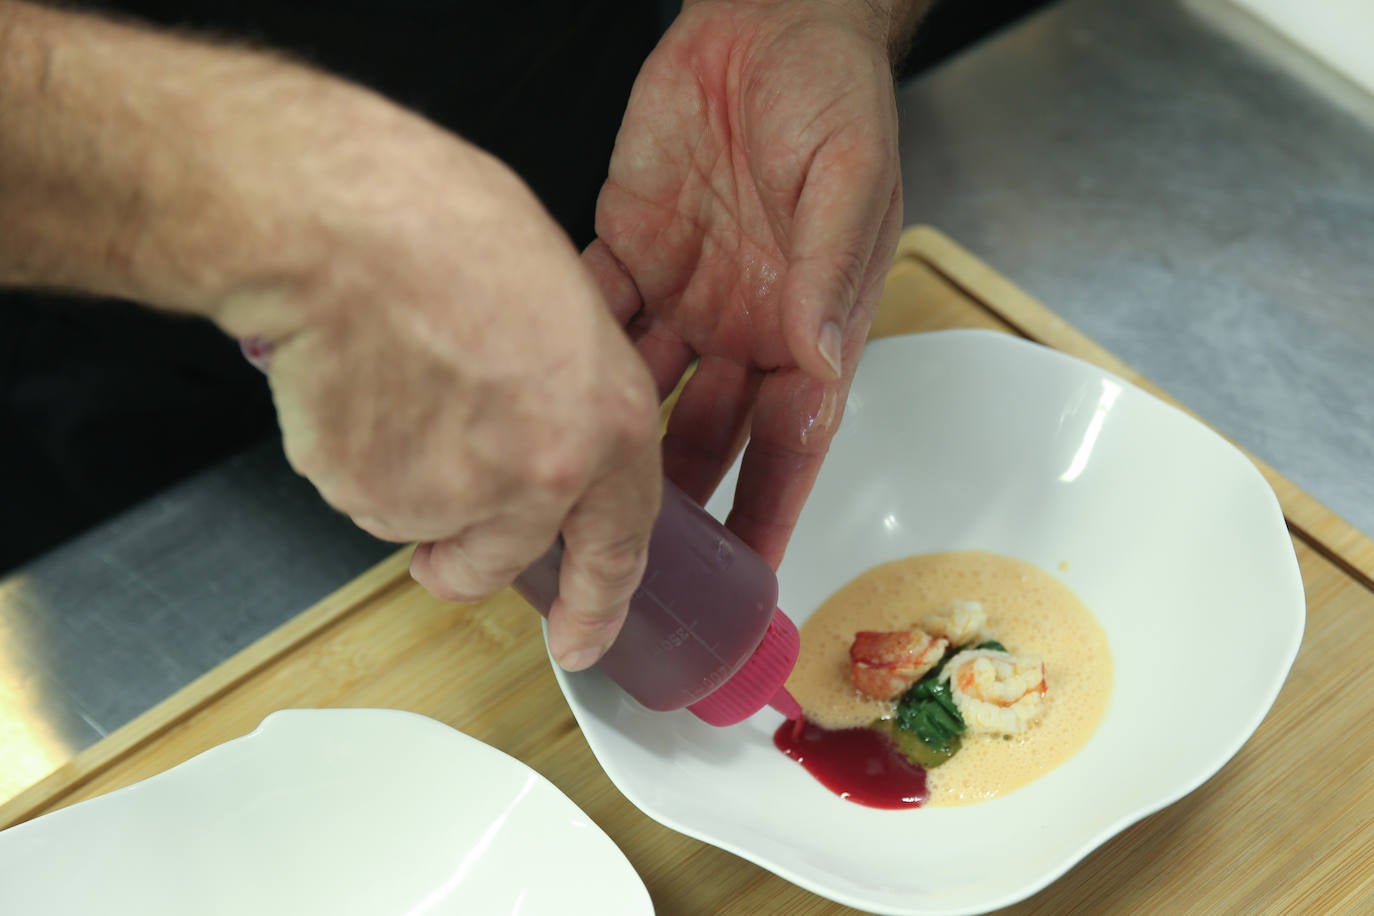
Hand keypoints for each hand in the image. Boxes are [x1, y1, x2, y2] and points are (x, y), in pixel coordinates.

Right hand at [210, 90, 662, 669]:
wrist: (343, 225)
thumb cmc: (445, 228)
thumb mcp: (559, 299)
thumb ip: (568, 388)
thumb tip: (550, 412)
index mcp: (608, 425)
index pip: (617, 547)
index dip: (599, 605)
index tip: (584, 640)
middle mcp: (539, 478)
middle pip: (498, 561)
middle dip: (464, 555)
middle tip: (437, 513)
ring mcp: (452, 497)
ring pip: (422, 524)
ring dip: (406, 483)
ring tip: (391, 386)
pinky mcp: (370, 498)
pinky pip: (363, 496)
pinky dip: (356, 459)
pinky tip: (355, 388)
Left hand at [584, 0, 903, 566]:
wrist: (766, 17)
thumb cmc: (832, 92)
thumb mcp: (850, 180)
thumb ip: (832, 272)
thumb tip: (821, 357)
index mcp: (810, 323)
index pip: (791, 441)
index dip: (769, 510)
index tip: (747, 578)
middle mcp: (745, 323)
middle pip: (708, 435)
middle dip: (678, 503)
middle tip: (635, 563)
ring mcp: (686, 292)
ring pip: (642, 393)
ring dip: (611, 445)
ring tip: (570, 502)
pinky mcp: (629, 249)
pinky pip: (596, 316)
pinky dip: (569, 356)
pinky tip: (539, 396)